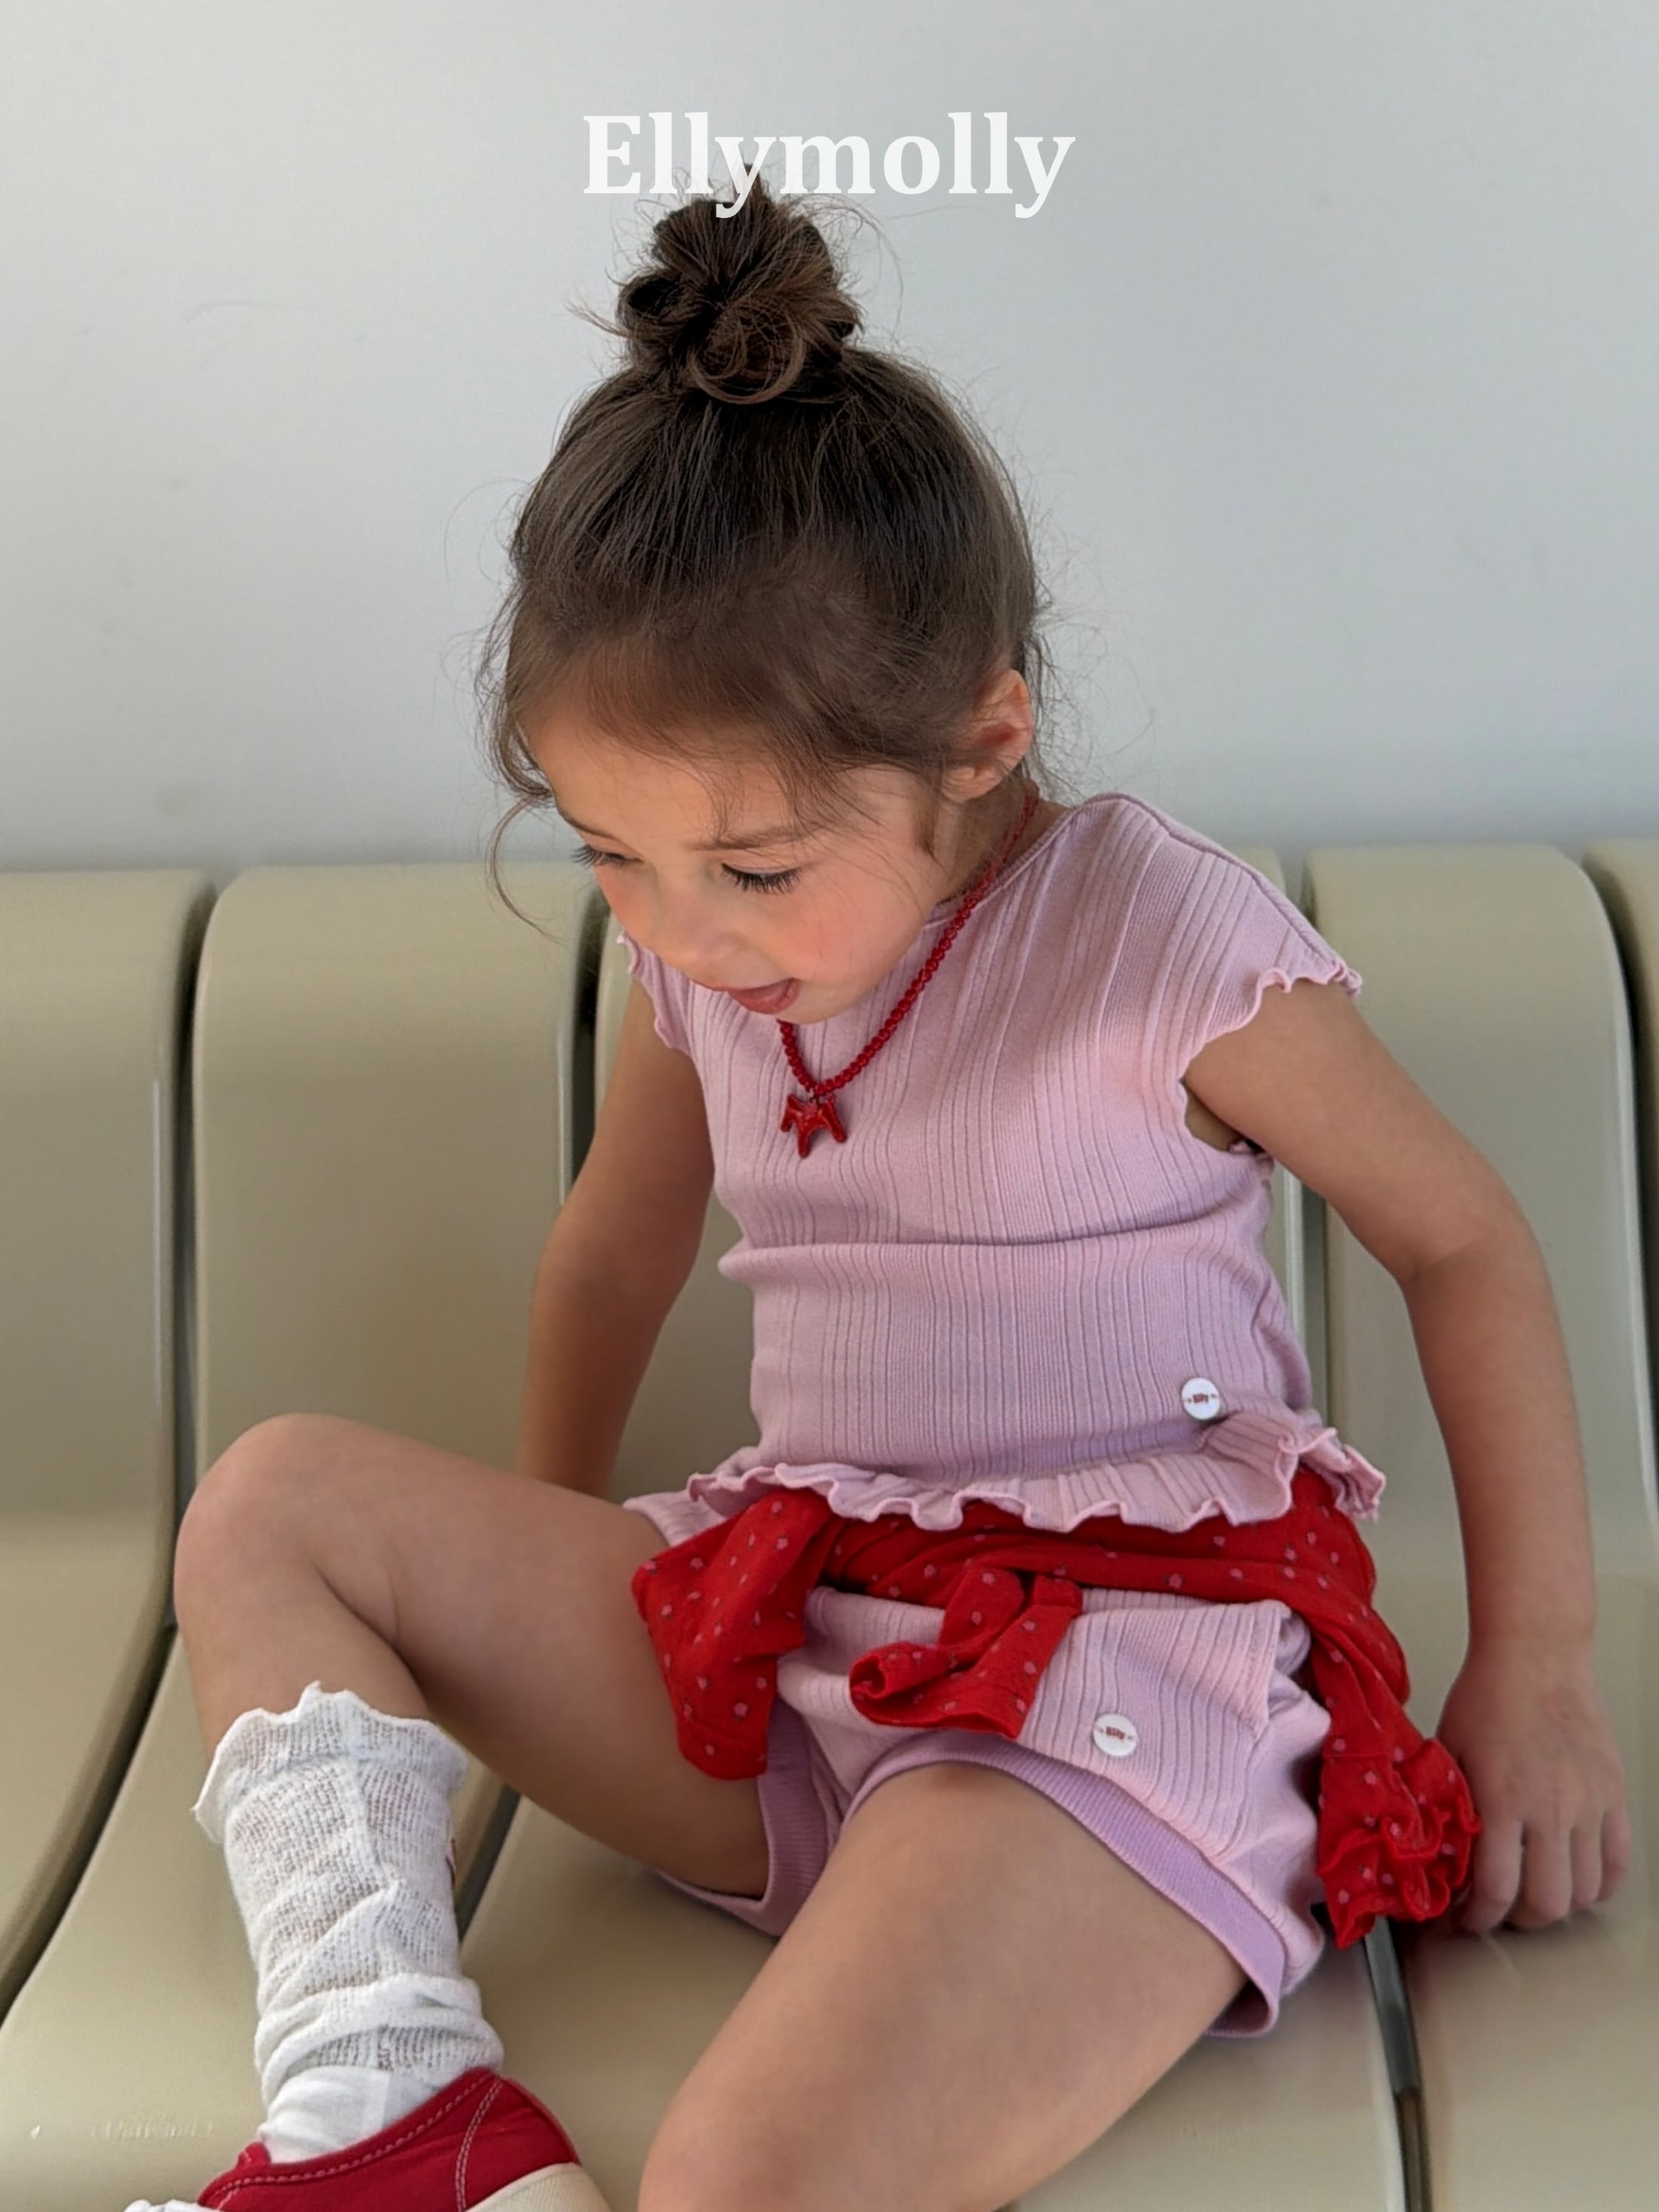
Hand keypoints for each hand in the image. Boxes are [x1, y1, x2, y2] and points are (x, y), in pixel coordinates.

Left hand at [1430, 1636, 1631, 1935]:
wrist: (1536, 1654)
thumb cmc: (1488, 1693)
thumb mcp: (1448, 1749)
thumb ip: (1447, 1804)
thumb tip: (1436, 1849)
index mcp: (1504, 1798)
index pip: (1497, 1890)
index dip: (1477, 1918)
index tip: (1463, 1919)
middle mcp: (1552, 1808)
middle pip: (1547, 1904)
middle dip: (1517, 1921)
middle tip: (1498, 1912)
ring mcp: (1589, 1805)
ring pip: (1585, 1892)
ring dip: (1557, 1906)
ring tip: (1533, 1894)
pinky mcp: (1613, 1796)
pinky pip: (1617, 1863)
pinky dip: (1598, 1885)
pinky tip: (1576, 1879)